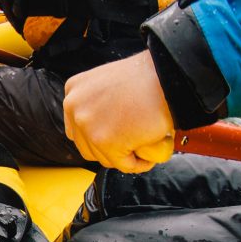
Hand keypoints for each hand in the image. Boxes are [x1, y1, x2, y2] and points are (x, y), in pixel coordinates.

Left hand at [63, 51, 175, 172]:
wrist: (168, 77)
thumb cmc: (147, 78)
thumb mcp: (108, 83)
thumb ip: (95, 102)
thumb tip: (98, 125)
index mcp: (73, 91)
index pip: (76, 128)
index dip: (96, 136)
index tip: (115, 135)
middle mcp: (74, 108)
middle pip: (87, 146)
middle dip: (109, 149)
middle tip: (130, 144)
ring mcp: (88, 126)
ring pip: (103, 158)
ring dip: (123, 157)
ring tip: (141, 148)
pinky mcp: (107, 142)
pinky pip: (123, 164)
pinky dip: (138, 164)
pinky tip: (148, 157)